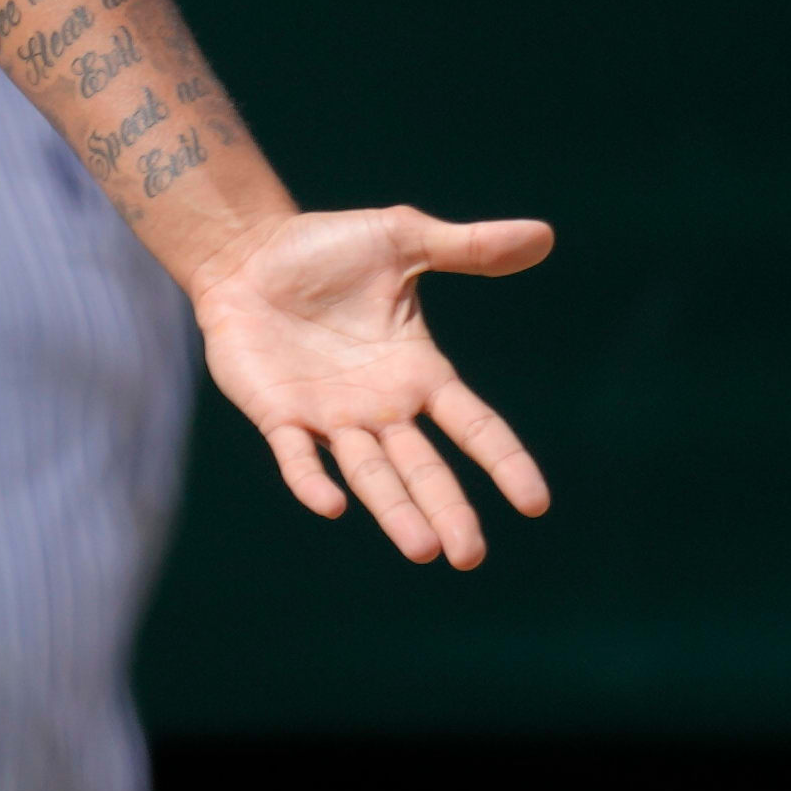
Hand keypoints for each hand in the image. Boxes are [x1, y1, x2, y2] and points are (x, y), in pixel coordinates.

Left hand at [189, 205, 555, 565]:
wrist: (247, 253)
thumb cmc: (326, 248)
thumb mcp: (403, 239)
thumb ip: (468, 247)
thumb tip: (543, 235)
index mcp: (419, 373)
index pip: (473, 425)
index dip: (503, 461)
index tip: (535, 502)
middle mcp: (381, 407)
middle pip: (424, 469)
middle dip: (446, 510)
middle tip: (469, 556)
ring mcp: (329, 417)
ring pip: (370, 474)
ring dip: (394, 512)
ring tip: (423, 550)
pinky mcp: (278, 415)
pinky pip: (298, 457)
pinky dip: (313, 481)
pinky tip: (333, 506)